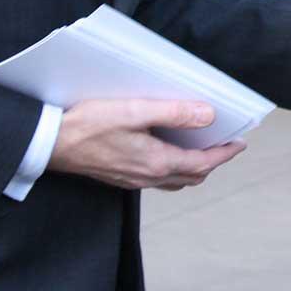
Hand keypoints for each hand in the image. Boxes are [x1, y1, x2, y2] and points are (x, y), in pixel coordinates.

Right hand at [47, 99, 245, 191]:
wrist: (50, 144)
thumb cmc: (88, 125)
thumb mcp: (135, 111)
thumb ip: (173, 113)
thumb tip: (207, 116)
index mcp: (156, 162)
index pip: (202, 162)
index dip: (224, 154)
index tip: (240, 144)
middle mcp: (147, 177)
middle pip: (192, 175)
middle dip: (212, 162)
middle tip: (226, 146)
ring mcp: (133, 180)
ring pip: (174, 180)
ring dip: (193, 167)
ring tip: (202, 149)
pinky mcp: (120, 177)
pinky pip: (157, 178)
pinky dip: (173, 168)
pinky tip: (167, 152)